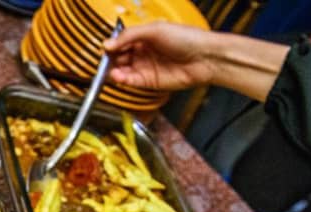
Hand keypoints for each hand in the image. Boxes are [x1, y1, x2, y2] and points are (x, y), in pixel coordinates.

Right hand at [103, 22, 218, 91]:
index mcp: (144, 37)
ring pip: (122, 70)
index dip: (112, 45)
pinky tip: (117, 75)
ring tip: (109, 69)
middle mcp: (143, 52)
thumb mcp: (155, 30)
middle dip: (110, 59)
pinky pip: (130, 81)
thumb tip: (108, 44)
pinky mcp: (149, 82)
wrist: (205, 58)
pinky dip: (122, 79)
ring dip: (113, 71)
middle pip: (119, 57)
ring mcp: (146, 67)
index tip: (104, 48)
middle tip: (104, 60)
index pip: (121, 42)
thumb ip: (130, 35)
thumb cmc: (187, 38)